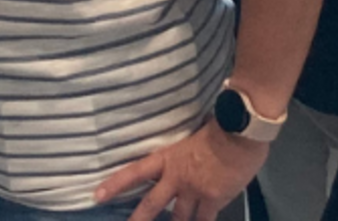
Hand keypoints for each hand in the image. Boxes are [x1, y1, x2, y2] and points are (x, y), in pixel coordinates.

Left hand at [94, 121, 267, 220]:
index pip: (134, 172)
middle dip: (139, 219)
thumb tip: (183, 147)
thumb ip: (183, 149)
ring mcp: (194, 191)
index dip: (115, 185)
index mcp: (168, 158)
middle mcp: (176, 177)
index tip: (97, 196)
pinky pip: (204, 220)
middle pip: (152, 204)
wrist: (239, 133)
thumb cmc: (217, 126)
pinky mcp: (213, 200)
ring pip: (178, 218)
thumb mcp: (191, 135)